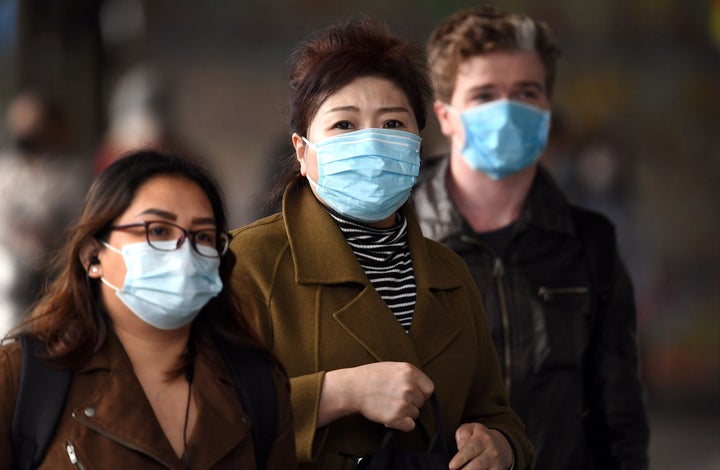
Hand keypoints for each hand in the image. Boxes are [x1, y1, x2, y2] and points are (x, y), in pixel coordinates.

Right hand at [319, 362, 433, 430]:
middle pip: (421, 403)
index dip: (421, 393)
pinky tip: (391, 416)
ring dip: (405, 413)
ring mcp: (403, 402)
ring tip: (389, 405)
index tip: (412, 394)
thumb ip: (409, 376)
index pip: (429, 388)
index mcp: (410, 372)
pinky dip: (402, 424)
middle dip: (411, 403)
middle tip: (394, 399)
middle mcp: (409, 387)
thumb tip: (421, 389)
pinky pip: (410, 426)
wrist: (353, 388)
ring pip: (415, 414)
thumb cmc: (370, 376)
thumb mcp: (393, 367)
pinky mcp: (395, 417)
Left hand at [449, 423, 512, 469]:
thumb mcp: (471, 429)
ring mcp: (496, 464)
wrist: (501, 445)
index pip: (471, 449)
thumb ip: (463, 434)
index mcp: (483, 439)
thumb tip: (460, 447)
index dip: (460, 459)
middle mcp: (492, 452)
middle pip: (478, 464)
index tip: (452, 466)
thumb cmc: (481, 438)